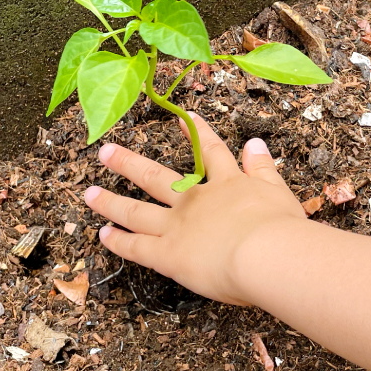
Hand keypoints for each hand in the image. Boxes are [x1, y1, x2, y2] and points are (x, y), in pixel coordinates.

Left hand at [85, 115, 309, 304]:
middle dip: (129, 163)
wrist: (266, 254)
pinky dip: (119, 241)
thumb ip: (264, 168)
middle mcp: (196, 201)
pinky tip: (103, 234)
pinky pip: (138, 247)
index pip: (211, 152)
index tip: (181, 115)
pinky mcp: (168, 255)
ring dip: (111, 201)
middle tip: (106, 151)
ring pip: (136, 211)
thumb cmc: (282, 228)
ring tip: (89, 193)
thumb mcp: (279, 191)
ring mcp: (177, 226)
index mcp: (227, 185)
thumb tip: (255, 143)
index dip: (196, 132)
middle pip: (156, 178)